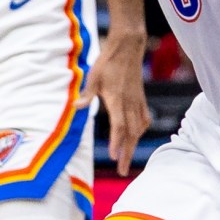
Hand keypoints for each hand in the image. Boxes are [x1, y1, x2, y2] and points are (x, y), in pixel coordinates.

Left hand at [89, 30, 151, 174]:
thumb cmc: (107, 62)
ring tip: (127, 159)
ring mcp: (137, 101)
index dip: (117, 142)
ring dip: (133, 145)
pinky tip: (137, 136)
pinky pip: (143, 119)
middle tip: (123, 171)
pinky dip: (141, 130)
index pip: (119, 126)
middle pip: (130, 133)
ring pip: (138, 128)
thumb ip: (87, 94)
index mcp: (116, 99)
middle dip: (126, 153)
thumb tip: (76, 107)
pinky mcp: (141, 98)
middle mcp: (129, 103)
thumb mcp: (93, 77)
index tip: (114, 156)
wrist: (127, 48)